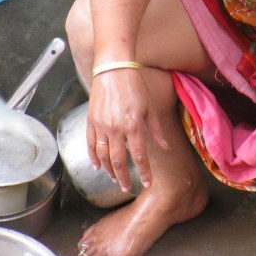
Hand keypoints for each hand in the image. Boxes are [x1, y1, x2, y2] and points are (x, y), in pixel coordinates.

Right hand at [86, 66, 168, 191]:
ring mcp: (101, 126)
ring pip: (102, 156)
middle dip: (123, 178)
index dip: (143, 172)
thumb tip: (165, 146)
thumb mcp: (150, 106)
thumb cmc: (134, 85)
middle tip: (126, 187)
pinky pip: (90, 144)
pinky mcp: (91, 121)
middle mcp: (116, 129)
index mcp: (133, 126)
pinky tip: (97, 166)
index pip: (139, 156)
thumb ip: (156, 129)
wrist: (113, 68)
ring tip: (113, 178)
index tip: (146, 183)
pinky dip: (92, 157)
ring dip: (108, 170)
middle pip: (118, 161)